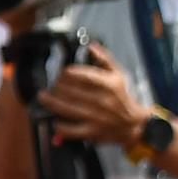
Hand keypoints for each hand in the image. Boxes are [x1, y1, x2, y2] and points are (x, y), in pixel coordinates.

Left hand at [34, 41, 149, 148]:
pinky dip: (60, 125)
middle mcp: (102, 101)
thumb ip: (105, 59)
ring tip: (43, 97)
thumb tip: (92, 46)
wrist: (133, 124)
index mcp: (109, 85)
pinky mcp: (92, 132)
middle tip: (53, 84)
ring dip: (52, 102)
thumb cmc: (123, 98)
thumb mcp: (119, 75)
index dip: (68, 73)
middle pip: (72, 92)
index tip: (63, 72)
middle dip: (58, 86)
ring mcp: (96, 118)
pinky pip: (71, 130)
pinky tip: (53, 119)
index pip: (84, 76)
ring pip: (68, 108)